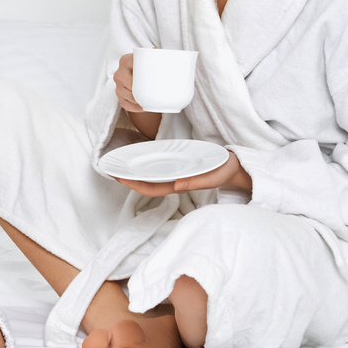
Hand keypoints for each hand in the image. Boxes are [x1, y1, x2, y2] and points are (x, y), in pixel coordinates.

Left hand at [113, 150, 251, 197]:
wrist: (234, 166)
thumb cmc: (224, 171)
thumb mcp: (212, 176)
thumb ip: (196, 181)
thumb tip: (176, 184)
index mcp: (179, 186)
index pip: (151, 189)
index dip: (135, 185)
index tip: (120, 178)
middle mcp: (175, 182)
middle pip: (147, 184)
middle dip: (130, 179)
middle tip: (112, 170)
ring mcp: (176, 175)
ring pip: (152, 176)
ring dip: (136, 172)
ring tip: (121, 164)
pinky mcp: (180, 166)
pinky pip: (159, 168)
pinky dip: (148, 164)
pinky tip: (140, 158)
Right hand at [115, 53, 159, 139]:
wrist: (146, 77)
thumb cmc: (153, 67)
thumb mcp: (156, 59)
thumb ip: (162, 56)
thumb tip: (178, 58)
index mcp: (126, 60)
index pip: (128, 64)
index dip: (136, 72)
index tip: (146, 78)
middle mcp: (119, 72)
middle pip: (124, 81)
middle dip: (135, 88)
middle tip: (148, 92)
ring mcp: (118, 86)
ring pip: (124, 94)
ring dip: (135, 99)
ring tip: (147, 101)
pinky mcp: (120, 97)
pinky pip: (125, 104)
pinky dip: (134, 108)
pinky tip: (143, 107)